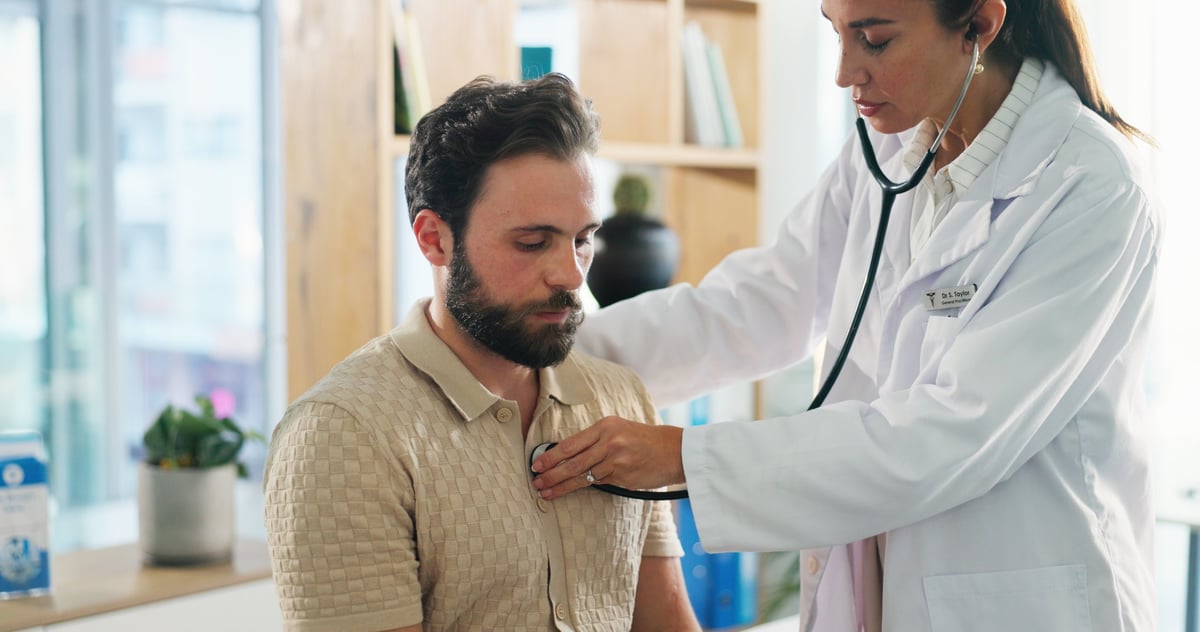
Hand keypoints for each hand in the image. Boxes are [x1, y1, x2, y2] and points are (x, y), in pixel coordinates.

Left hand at [531, 416, 685, 498]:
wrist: (673, 450)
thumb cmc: (643, 440)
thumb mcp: (618, 430)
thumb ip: (594, 441)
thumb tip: (565, 455)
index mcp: (604, 426)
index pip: (570, 444)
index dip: (550, 457)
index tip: (536, 465)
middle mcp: (609, 442)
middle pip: (572, 462)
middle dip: (551, 474)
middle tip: (536, 482)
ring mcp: (616, 461)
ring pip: (582, 476)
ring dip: (562, 486)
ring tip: (546, 492)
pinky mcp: (622, 477)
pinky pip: (598, 483)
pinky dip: (582, 488)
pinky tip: (568, 491)